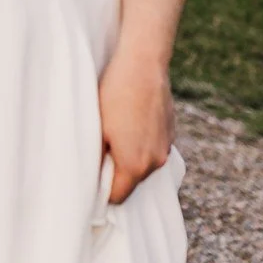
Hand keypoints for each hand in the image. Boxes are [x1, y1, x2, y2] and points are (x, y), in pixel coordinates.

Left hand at [98, 50, 174, 204]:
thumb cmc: (114, 95)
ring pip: (144, 165)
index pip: (118, 197)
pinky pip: (153, 148)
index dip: (102, 193)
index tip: (91, 180)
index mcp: (135, 166)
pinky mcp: (171, 132)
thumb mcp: (97, 130)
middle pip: (132, 183)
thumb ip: (96, 160)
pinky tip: (129, 123)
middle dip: (116, 174)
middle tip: (99, 152)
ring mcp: (167, 147)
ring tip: (115, 134)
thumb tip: (91, 177)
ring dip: (130, 158)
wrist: (143, 64)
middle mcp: (156, 162)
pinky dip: (142, 144)